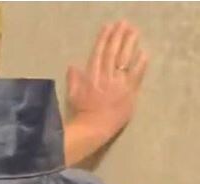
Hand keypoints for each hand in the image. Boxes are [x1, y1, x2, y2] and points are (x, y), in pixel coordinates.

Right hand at [67, 20, 148, 138]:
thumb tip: (72, 66)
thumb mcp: (73, 95)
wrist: (93, 128)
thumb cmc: (81, 114)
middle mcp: (105, 77)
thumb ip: (73, 80)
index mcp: (91, 76)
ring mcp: (118, 84)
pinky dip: (140, 63)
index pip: (98, 53)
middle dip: (118, 36)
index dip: (103, 39)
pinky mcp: (129, 92)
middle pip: (113, 52)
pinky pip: (136, 74)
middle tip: (124, 24)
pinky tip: (143, 53)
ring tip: (134, 32)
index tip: (108, 27)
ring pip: (125, 59)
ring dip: (130, 44)